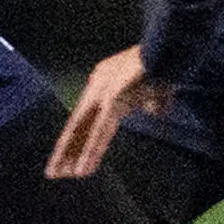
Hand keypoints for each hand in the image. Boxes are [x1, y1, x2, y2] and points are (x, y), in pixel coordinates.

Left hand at [47, 45, 172, 179]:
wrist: (172, 48)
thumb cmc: (168, 65)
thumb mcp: (157, 86)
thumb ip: (152, 100)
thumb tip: (154, 111)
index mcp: (104, 81)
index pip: (85, 116)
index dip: (76, 137)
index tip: (66, 156)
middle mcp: (98, 85)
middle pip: (78, 124)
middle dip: (65, 150)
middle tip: (51, 172)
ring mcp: (104, 91)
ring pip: (83, 130)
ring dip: (73, 155)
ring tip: (60, 175)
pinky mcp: (113, 99)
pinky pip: (100, 131)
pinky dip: (91, 151)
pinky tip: (83, 167)